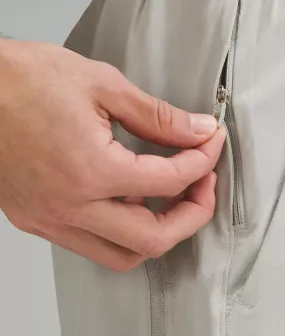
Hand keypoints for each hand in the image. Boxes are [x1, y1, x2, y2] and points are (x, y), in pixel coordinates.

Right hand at [0, 39, 225, 270]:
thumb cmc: (22, 79)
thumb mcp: (101, 85)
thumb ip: (157, 116)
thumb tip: (197, 130)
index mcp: (90, 170)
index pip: (169, 181)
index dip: (202, 162)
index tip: (211, 143)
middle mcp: (69, 207)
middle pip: (152, 240)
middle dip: (192, 214)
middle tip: (204, 183)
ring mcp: (49, 219)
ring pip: (121, 255)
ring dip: (157, 230)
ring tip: (169, 193)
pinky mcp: (35, 219)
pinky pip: (91, 243)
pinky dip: (121, 228)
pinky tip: (127, 195)